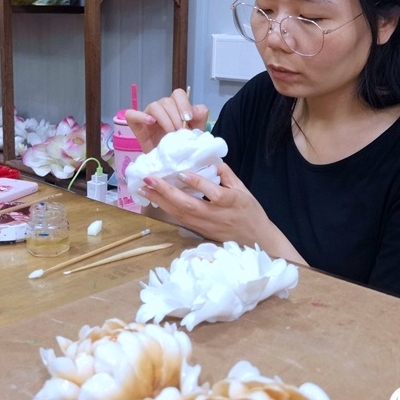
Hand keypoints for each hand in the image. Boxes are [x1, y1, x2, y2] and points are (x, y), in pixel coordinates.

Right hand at [125, 88, 209, 152]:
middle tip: (179, 133)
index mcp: (176, 107)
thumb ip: (199, 116)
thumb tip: (194, 111)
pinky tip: (151, 122)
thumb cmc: (183, 146)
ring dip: (165, 119)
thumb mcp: (197, 131)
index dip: (183, 104)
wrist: (171, 165)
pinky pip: (132, 114)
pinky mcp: (136, 125)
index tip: (188, 119)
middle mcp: (162, 108)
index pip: (178, 94)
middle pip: (167, 101)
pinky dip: (141, 116)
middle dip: (176, 117)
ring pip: (154, 106)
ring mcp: (148, 115)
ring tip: (169, 134)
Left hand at [139, 163, 306, 264]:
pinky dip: (166, 208)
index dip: (196, 183)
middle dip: (166, 192)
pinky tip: (155, 200)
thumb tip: (211, 161)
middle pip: (188, 205)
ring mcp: (205, 225)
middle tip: (149, 179)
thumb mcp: (243, 189)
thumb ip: (226, 175)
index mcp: (229, 202)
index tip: (181, 172)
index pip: (211, 192)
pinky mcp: (199, 231)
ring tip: (144, 189)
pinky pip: (180, 219)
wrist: (256, 239)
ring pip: (179, 213)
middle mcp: (215, 215)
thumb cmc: (250, 211)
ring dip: (160, 201)